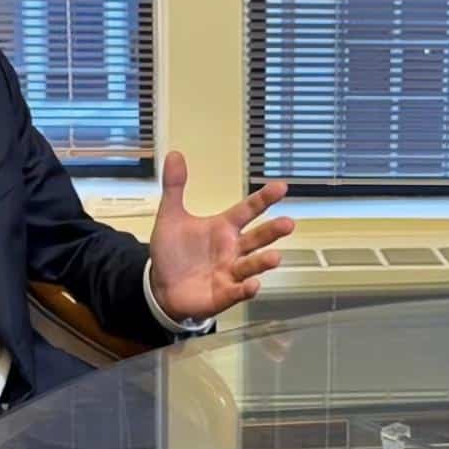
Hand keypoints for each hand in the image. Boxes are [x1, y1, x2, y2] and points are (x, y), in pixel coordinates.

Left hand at [147, 150, 294, 320]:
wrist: (161, 287)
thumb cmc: (173, 252)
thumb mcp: (171, 217)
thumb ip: (175, 187)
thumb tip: (174, 154)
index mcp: (223, 228)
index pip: (248, 210)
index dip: (264, 199)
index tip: (281, 187)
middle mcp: (232, 249)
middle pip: (257, 238)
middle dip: (273, 231)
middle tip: (288, 223)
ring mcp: (230, 272)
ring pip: (252, 265)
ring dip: (264, 262)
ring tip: (275, 257)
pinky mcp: (223, 294)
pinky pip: (237, 291)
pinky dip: (246, 289)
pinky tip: (253, 285)